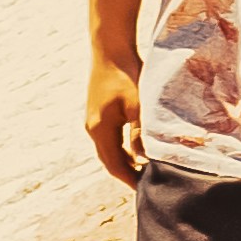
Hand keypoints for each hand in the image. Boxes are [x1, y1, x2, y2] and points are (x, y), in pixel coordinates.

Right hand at [85, 58, 144, 185]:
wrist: (110, 50)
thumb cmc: (127, 75)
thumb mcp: (138, 106)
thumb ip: (140, 133)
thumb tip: (142, 158)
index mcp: (100, 129)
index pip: (114, 165)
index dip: (129, 179)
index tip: (145, 191)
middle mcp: (92, 128)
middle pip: (109, 160)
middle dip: (127, 174)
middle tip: (147, 185)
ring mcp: (93, 120)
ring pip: (109, 150)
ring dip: (125, 161)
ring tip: (145, 170)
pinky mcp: (98, 113)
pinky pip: (109, 139)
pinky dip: (122, 149)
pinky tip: (136, 150)